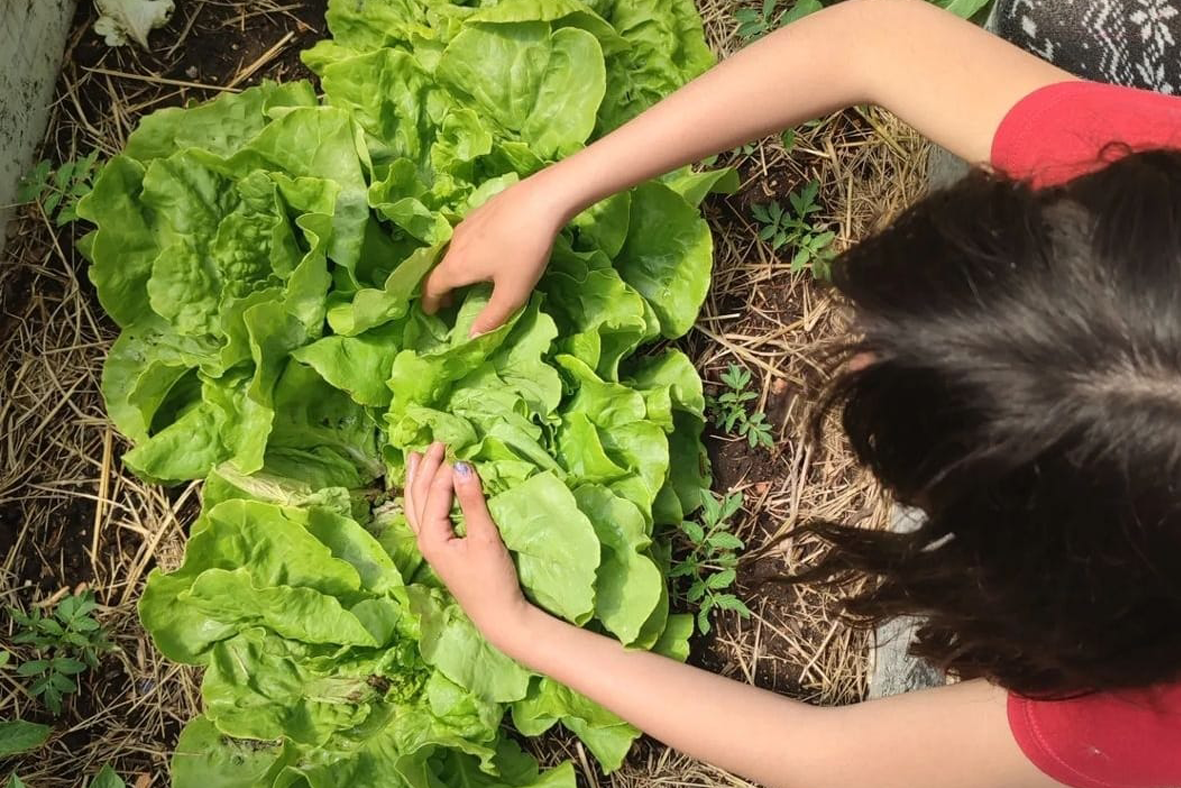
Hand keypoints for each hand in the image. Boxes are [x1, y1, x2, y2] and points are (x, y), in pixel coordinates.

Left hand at [404, 443, 533, 648]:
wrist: (498, 615)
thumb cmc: (493, 579)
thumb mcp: (485, 537)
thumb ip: (472, 501)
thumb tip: (462, 466)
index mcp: (431, 536)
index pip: (435, 493)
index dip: (446, 469)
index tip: (461, 450)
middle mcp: (425, 539)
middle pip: (418, 496)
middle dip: (425, 469)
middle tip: (436, 443)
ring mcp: (432, 546)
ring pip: (416, 507)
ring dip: (418, 481)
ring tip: (417, 458)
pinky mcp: (442, 550)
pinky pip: (424, 516)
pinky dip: (423, 497)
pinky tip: (427, 492)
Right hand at [420, 175, 570, 336]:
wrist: (542, 199)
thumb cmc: (525, 251)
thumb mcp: (512, 292)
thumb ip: (491, 318)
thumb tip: (471, 338)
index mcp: (456, 266)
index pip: (432, 287)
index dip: (430, 303)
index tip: (433, 313)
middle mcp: (454, 243)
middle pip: (441, 268)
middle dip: (443, 287)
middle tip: (452, 301)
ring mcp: (466, 223)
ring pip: (454, 250)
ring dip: (456, 267)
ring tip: (470, 278)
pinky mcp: (481, 210)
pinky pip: (467, 236)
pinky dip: (468, 250)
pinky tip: (488, 251)